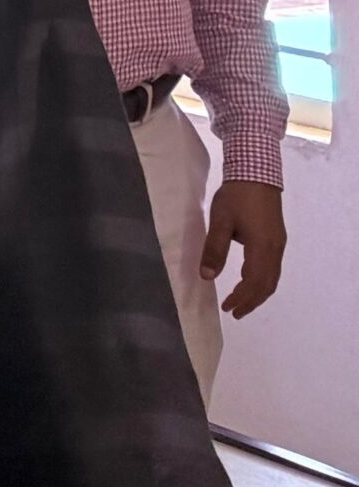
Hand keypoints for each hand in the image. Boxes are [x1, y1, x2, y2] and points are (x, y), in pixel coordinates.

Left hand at [203, 179, 285, 317]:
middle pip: (268, 283)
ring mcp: (278, 243)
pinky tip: (249, 282)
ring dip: (258, 292)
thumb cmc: (236, 196)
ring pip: (272, 276)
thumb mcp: (220, 222)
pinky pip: (272, 267)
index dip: (241, 298)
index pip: (254, 282)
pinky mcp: (276, 238)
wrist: (256, 173)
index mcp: (262, 247)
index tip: (227, 308)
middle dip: (252, 300)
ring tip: (241, 303)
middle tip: (235, 312)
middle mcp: (275, 249)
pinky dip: (262, 280)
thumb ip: (214, 249)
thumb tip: (206, 276)